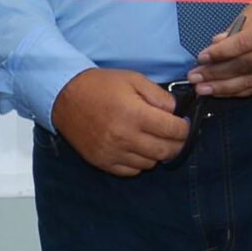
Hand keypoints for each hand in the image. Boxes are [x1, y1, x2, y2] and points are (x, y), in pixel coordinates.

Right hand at [49, 68, 191, 177]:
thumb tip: (175, 112)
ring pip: (150, 163)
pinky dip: (140, 162)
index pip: (173, 130)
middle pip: (165, 151)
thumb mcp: (134, 80)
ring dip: (158, 153)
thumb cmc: (101, 85)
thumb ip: (159, 96)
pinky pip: (131, 171)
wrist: (66, 97)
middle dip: (178, 144)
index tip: (185, 124)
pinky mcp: (103, 162)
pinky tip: (138, 148)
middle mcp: (125, 138)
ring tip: (156, 139)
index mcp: (135, 115)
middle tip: (178, 136)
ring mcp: (113, 153)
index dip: (185, 128)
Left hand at [192, 5, 251, 97]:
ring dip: (224, 87)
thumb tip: (216, 42)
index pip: (241, 44)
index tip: (202, 57)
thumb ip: (238, 26)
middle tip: (194, 77)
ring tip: (203, 90)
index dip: (219, 53)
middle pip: (242, 65)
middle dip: (215, 73)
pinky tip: (225, 93)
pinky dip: (241, 91)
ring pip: (250, 81)